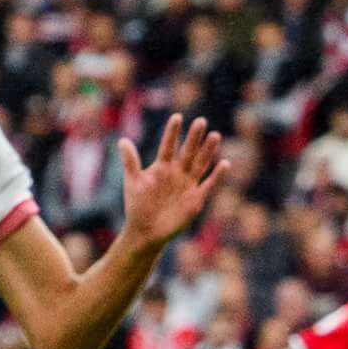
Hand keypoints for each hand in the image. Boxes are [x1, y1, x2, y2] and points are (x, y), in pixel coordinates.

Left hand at [121, 116, 224, 248]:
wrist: (146, 231)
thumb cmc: (137, 206)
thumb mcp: (133, 182)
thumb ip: (130, 161)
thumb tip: (123, 140)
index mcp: (162, 167)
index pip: (168, 146)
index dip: (172, 133)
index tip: (177, 117)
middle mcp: (177, 172)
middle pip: (188, 151)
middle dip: (194, 137)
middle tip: (201, 121)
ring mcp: (188, 184)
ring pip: (201, 163)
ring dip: (208, 151)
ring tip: (215, 135)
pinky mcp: (196, 198)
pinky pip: (209, 184)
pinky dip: (217, 175)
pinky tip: (224, 163)